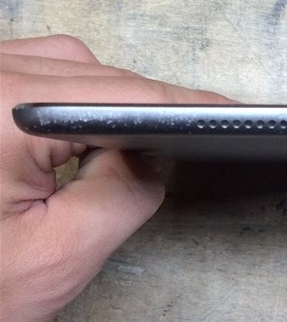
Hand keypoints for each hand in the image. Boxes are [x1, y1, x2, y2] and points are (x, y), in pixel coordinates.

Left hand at [0, 34, 232, 321]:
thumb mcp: (59, 254)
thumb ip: (125, 194)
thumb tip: (153, 157)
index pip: (116, 94)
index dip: (181, 104)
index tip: (230, 113)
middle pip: (86, 73)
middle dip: (137, 111)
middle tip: (174, 152)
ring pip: (56, 67)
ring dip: (97, 105)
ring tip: (118, 156)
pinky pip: (22, 76)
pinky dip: (59, 103)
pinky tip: (71, 140)